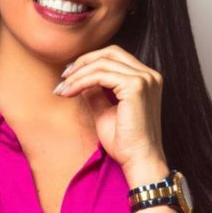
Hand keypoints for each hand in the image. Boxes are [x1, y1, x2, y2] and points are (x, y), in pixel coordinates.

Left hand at [55, 44, 165, 172]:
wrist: (138, 160)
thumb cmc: (124, 142)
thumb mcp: (104, 111)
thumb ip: (95, 92)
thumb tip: (79, 79)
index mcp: (146, 79)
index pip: (115, 57)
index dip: (90, 62)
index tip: (69, 76)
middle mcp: (149, 75)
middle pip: (110, 52)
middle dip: (83, 61)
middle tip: (63, 77)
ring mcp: (144, 79)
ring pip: (102, 64)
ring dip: (78, 75)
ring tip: (62, 89)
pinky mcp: (135, 87)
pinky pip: (100, 76)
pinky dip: (81, 82)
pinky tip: (70, 92)